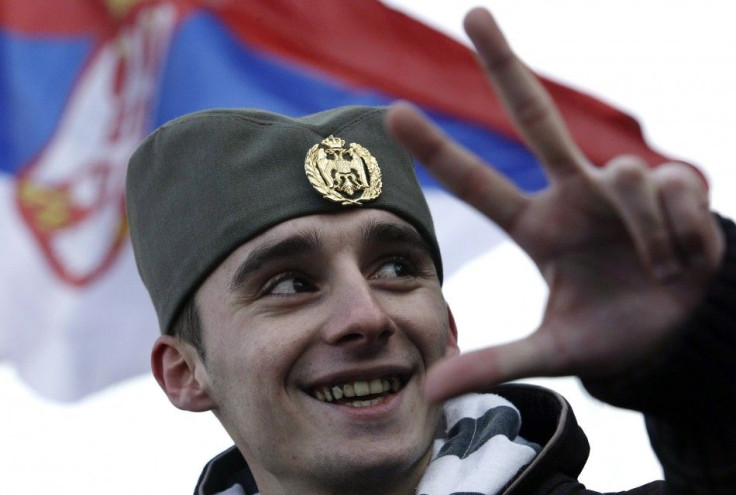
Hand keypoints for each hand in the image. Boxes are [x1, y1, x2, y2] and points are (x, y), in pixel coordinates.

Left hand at [386, 8, 724, 401]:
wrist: (679, 330)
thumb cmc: (612, 331)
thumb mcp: (553, 348)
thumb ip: (496, 362)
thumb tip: (432, 391)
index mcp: (539, 226)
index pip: (479, 182)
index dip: (438, 150)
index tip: (391, 113)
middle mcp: (571, 192)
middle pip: (534, 114)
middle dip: (505, 64)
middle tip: (473, 14)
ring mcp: (619, 183)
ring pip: (623, 171)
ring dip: (643, 230)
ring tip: (655, 270)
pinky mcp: (670, 183)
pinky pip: (667, 188)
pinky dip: (674, 230)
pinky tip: (677, 255)